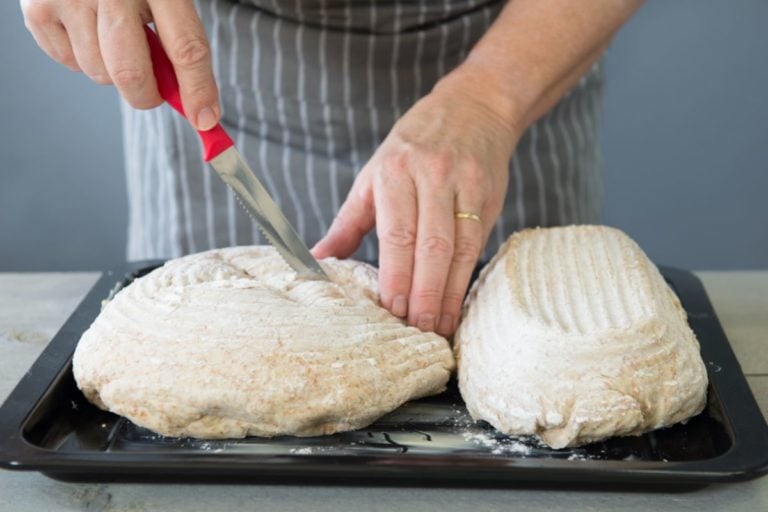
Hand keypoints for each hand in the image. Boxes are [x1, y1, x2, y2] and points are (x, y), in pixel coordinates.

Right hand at [20, 0, 219, 129]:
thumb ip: (178, 39)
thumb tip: (193, 101)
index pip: (186, 48)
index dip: (198, 90)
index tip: (205, 119)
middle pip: (132, 73)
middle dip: (147, 96)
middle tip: (152, 91)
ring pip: (100, 74)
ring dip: (112, 71)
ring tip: (112, 36)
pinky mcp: (37, 8)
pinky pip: (69, 63)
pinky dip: (82, 57)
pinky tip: (86, 27)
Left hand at [313, 74, 519, 336]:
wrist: (473, 107)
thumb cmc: (413, 147)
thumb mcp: (373, 176)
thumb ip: (347, 223)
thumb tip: (315, 261)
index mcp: (393, 173)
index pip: (396, 233)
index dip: (396, 274)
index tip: (392, 309)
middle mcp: (430, 177)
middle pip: (430, 245)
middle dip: (424, 292)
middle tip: (418, 330)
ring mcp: (464, 185)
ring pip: (459, 247)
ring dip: (449, 292)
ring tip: (439, 328)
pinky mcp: (490, 194)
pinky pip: (479, 242)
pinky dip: (467, 277)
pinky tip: (459, 303)